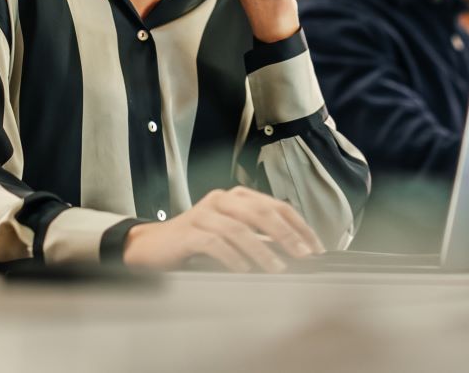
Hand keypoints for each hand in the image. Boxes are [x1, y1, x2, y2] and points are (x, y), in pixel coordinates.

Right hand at [123, 186, 324, 272]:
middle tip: (303, 255)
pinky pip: (214, 243)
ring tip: (277, 269)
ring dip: (262, 251)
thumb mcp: (232, 235)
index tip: (315, 247)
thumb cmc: (197, 243)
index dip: (299, 225)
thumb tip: (295, 252)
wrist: (153, 246)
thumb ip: (259, 238)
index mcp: (237, 197)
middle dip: (286, 234)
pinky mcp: (188, 232)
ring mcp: (203, 214)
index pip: (276, 206)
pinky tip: (244, 270)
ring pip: (239, 229)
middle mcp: (222, 199)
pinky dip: (232, 257)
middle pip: (261, 212)